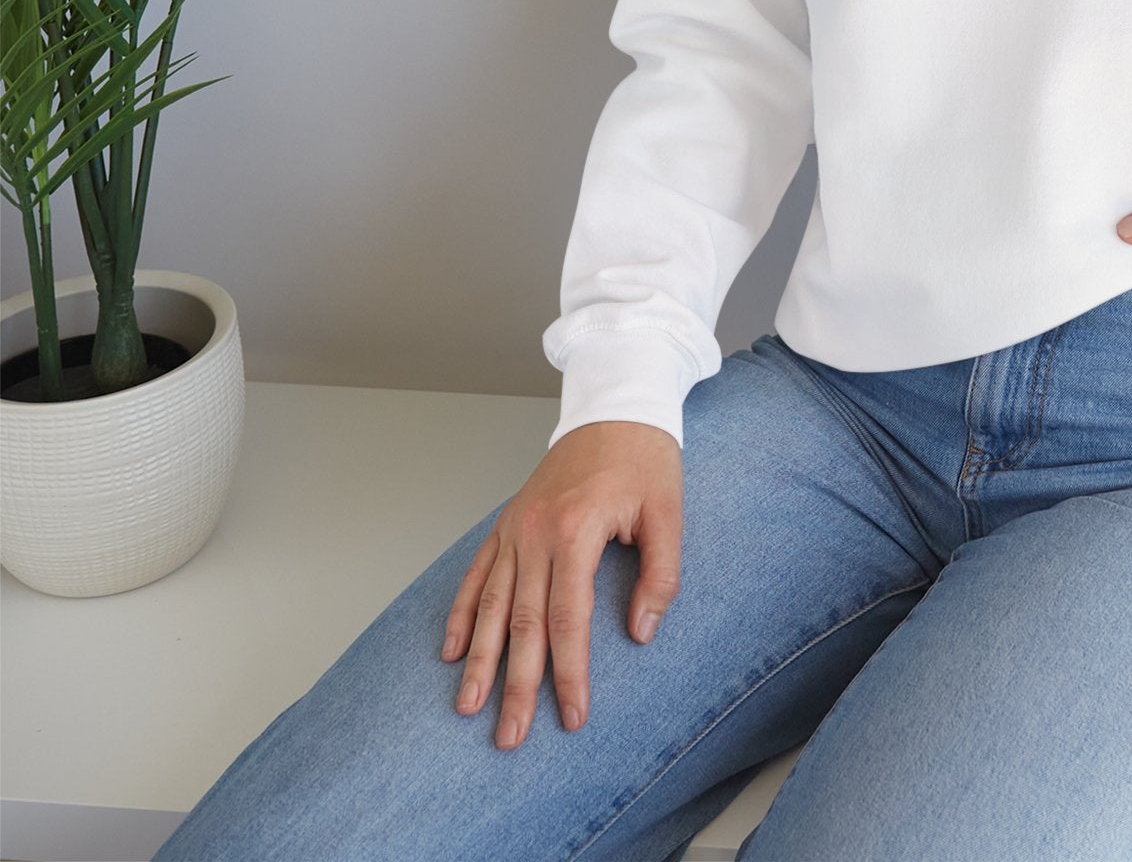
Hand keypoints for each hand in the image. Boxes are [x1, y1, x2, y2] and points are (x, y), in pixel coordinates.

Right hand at [443, 419, 680, 749]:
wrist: (615, 406)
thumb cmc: (645, 458)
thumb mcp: (668, 513)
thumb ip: (661, 575)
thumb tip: (641, 633)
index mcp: (576, 530)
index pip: (568, 619)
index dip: (569, 672)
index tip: (572, 715)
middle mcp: (536, 532)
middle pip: (521, 622)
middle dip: (515, 684)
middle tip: (509, 736)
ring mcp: (516, 527)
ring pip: (490, 604)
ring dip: (478, 659)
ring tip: (468, 707)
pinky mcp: (508, 522)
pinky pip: (477, 573)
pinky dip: (461, 612)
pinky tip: (451, 650)